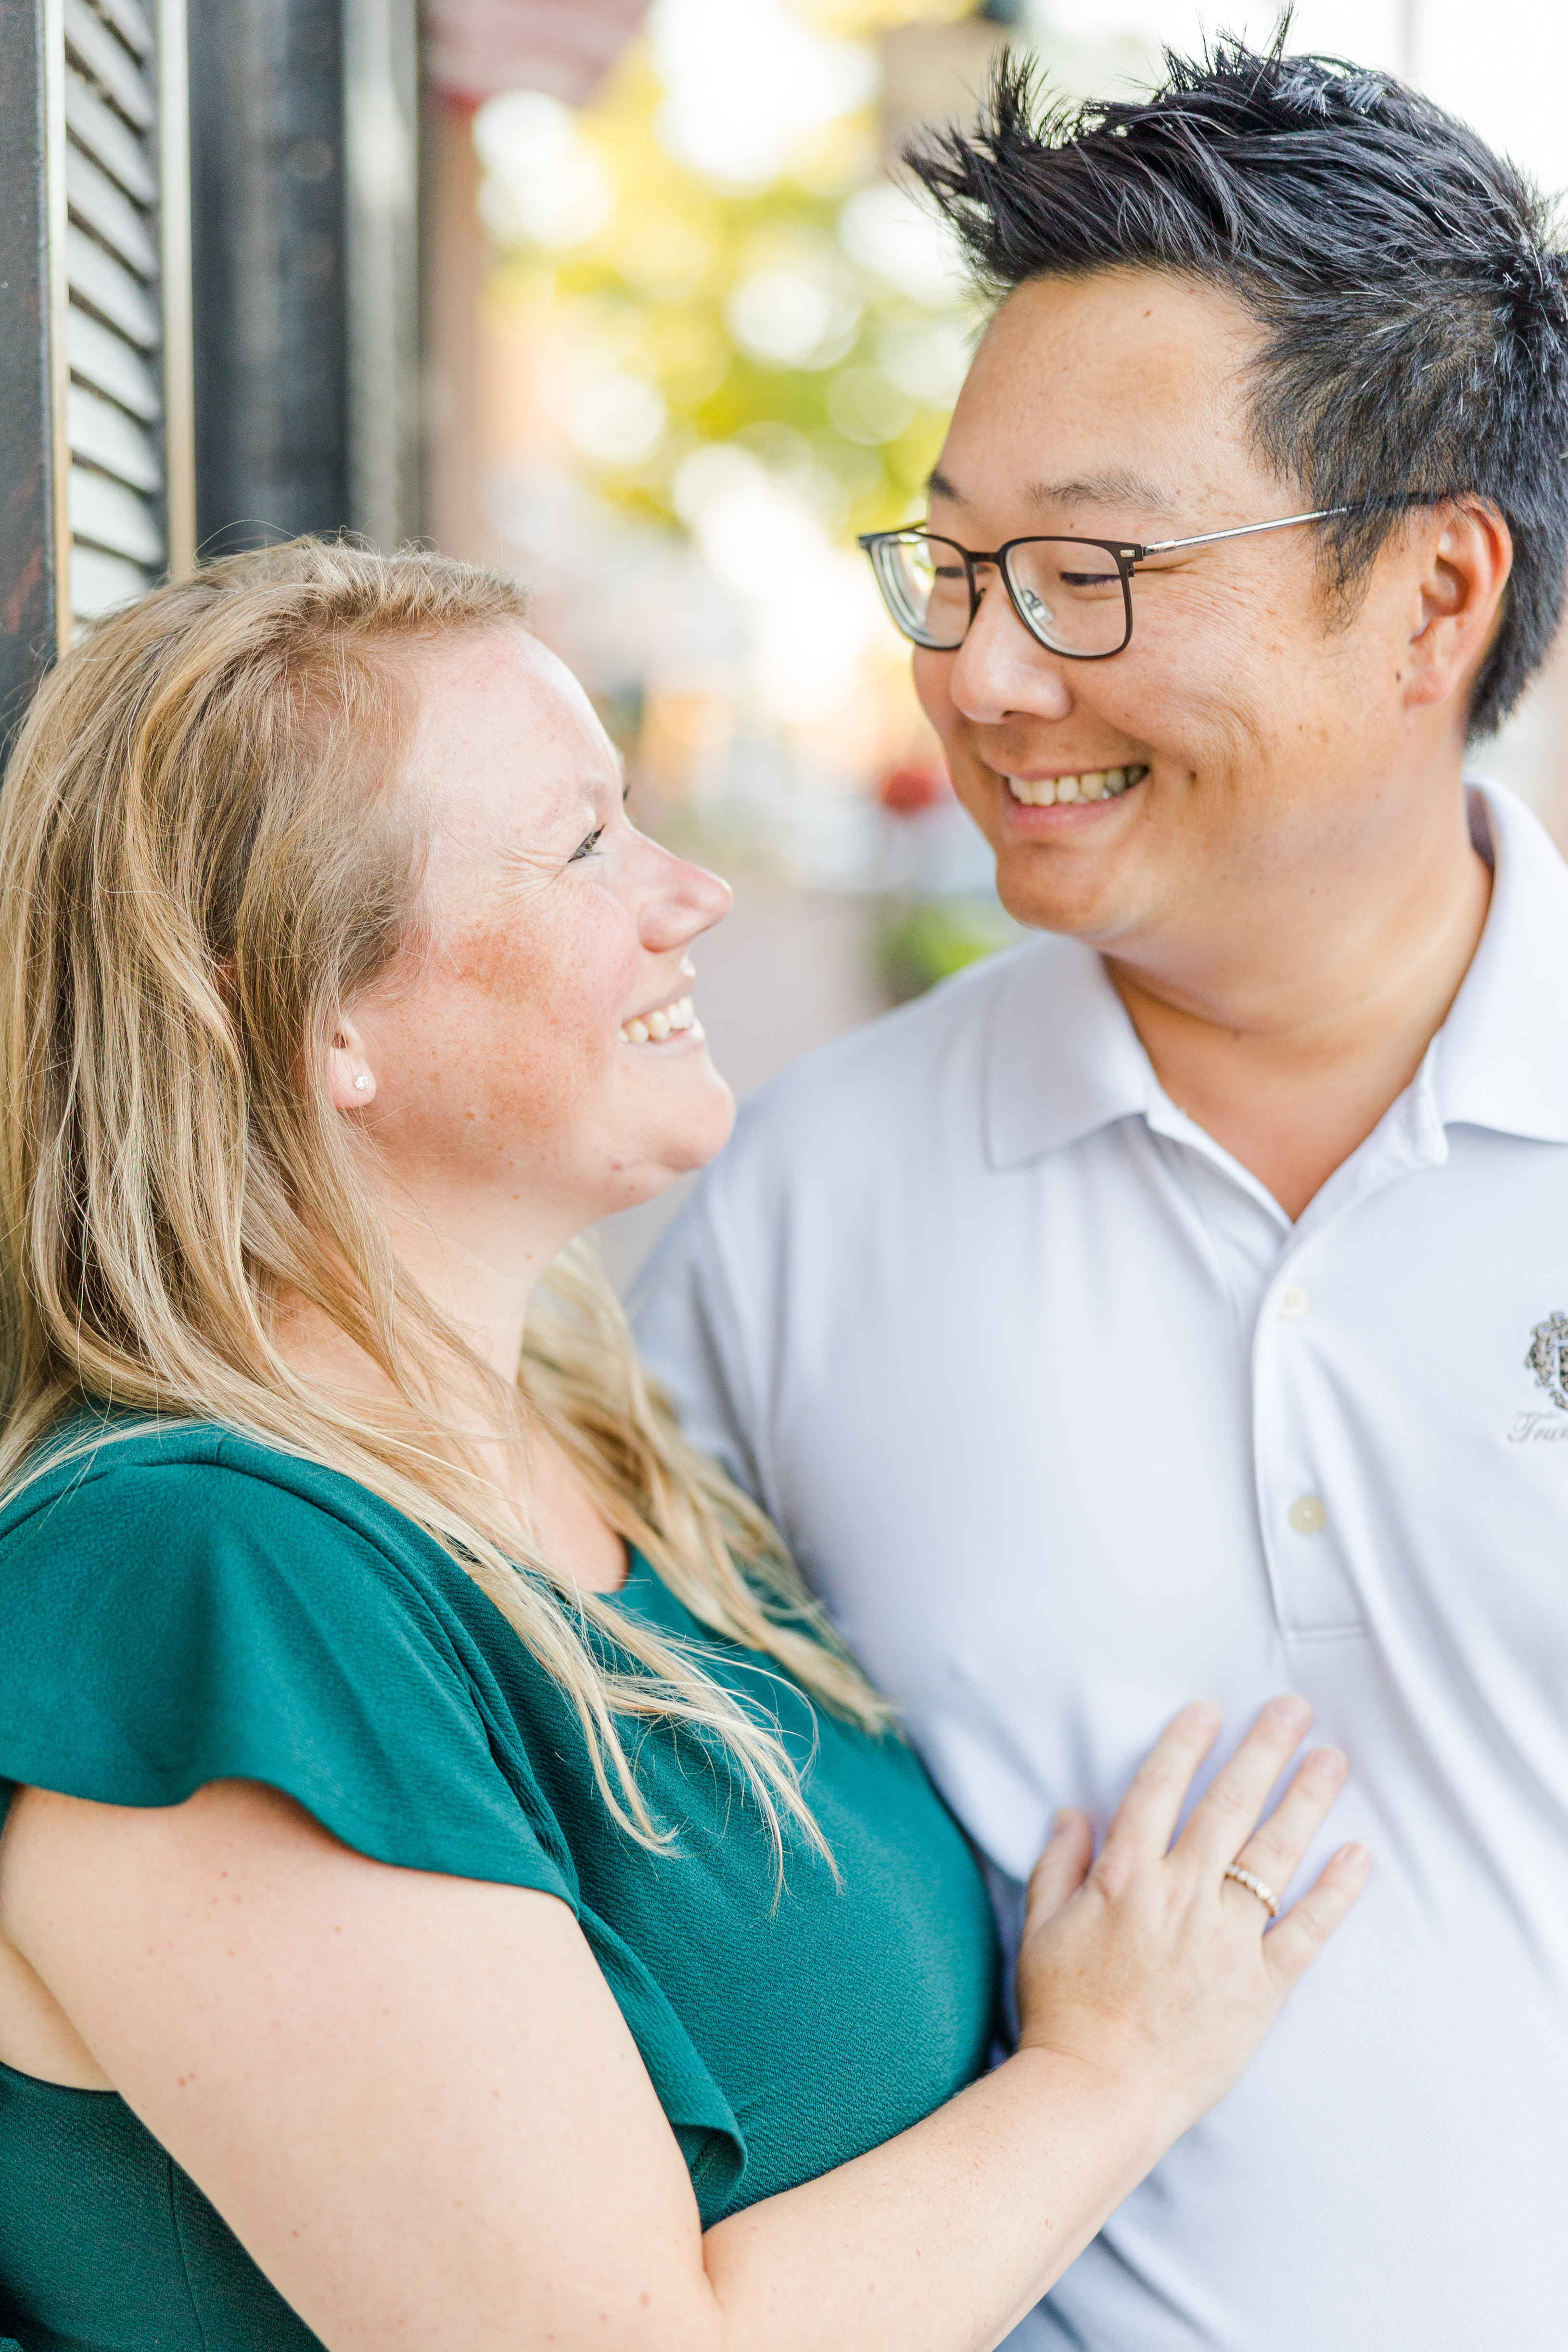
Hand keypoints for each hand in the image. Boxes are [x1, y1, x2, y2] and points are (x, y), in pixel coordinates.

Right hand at [1013, 1697, 1368, 2141]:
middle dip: (1264, 1750)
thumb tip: (1072, 1813)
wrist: (1096, 2093)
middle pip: (1229, 1805)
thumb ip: (1057, 1865)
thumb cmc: (1061, 2013)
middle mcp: (1180, 1895)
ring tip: (1332, 1760)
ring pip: (1273, 1853)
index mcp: (1125, 1877)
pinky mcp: (1259, 1986)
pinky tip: (1357, 1855)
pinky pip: (1306, 1931)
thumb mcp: (1040, 1929)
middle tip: (1294, 1708)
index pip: (1160, 1789)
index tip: (1210, 1709)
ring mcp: (1225, 1939)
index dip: (1186, 1743)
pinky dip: (1335, 1892)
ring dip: (1305, 1800)